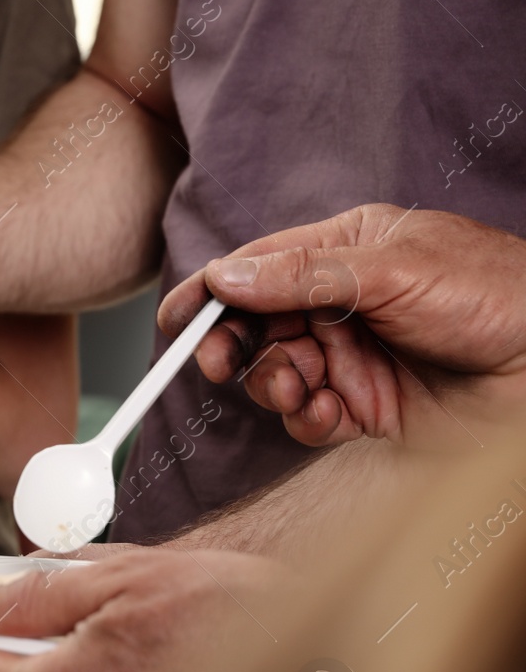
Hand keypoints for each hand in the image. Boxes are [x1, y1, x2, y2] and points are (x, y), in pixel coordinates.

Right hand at [160, 204, 525, 448]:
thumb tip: (225, 278)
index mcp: (346, 251)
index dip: (212, 294)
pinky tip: (325, 414)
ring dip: (270, 384)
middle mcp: (342, 305)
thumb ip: (303, 274)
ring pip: (273, 374)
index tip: (176, 321)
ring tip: (295, 388)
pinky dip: (302, 419)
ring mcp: (351, 358)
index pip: (259, 268)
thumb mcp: (392, 270)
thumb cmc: (496, 298)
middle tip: (220, 362)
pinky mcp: (365, 409)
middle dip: (232, 346)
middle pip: (255, 325)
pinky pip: (305, 418)